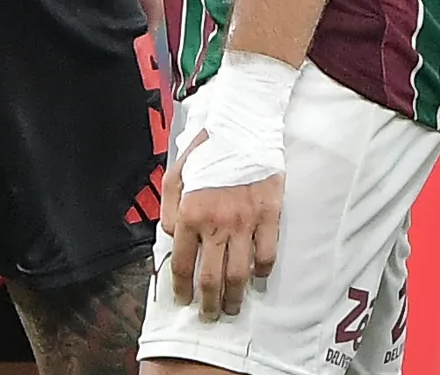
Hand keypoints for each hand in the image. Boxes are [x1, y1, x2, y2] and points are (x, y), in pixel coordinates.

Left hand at [160, 131, 282, 321]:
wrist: (244, 125)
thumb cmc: (208, 149)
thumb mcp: (175, 174)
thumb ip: (169, 209)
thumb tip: (174, 239)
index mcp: (191, 214)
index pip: (183, 264)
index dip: (182, 289)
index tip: (183, 300)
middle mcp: (217, 223)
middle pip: (211, 278)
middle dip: (208, 304)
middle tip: (209, 314)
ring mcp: (245, 222)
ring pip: (239, 274)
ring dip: (235, 297)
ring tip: (232, 307)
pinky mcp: (269, 216)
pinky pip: (267, 255)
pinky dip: (262, 272)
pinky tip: (257, 277)